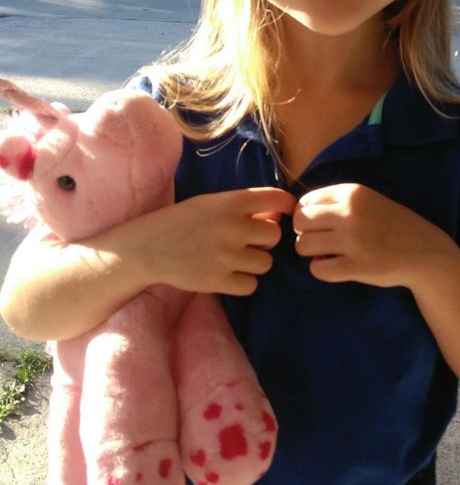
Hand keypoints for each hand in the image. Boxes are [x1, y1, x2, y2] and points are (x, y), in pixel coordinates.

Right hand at [143, 187, 295, 294]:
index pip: (277, 199)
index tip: (284, 213)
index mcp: (231, 202)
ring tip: (233, 258)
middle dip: (264, 240)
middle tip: (246, 241)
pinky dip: (243, 281)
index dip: (286, 206)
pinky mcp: (217, 281)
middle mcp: (231, 227)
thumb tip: (279, 216)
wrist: (148, 247)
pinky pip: (251, 285)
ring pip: (266, 263)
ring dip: (254, 262)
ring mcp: (225, 256)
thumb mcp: (212, 203)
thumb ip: (244, 207)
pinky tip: (227, 273)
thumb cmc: (184, 221)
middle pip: (275, 236)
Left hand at [293, 183, 448, 288]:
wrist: (426, 252)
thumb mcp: (367, 200)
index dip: (308, 216)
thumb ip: (336, 202)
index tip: (322, 226)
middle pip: (299, 222)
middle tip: (322, 242)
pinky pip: (317, 269)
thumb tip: (297, 213)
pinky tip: (337, 267)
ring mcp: (353, 240)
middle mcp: (349, 212)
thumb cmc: (391, 225)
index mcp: (351, 192)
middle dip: (304, 233)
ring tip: (329, 254)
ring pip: (302, 245)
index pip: (305, 201)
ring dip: (311, 253)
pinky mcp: (357, 266)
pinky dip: (321, 270)